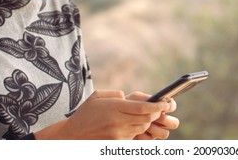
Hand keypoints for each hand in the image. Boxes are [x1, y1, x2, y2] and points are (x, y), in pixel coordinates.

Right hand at [35, 90, 169, 139]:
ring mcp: (118, 134)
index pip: (143, 107)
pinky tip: (131, 125)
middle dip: (155, 113)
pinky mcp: (117, 144)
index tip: (166, 103)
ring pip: (142, 128)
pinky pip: (133, 136)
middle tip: (159, 108)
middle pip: (146, 118)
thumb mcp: (97, 97)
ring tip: (145, 115)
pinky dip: (136, 130)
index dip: (158, 105)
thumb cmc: (85, 114)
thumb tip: (127, 96)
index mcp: (114, 107)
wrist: (72, 136)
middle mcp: (118, 121)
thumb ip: (114, 94)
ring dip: (146, 122)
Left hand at [126, 92, 179, 139]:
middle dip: (166, 120)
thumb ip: (146, 98)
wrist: (116, 116)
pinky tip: (136, 132)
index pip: (172, 106)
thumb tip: (159, 101)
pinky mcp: (147, 139)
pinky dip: (144, 136)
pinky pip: (151, 140)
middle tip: (157, 117)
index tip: (164, 107)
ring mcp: (155, 130)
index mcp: (159, 107)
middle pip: (174, 123)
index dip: (170, 106)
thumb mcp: (135, 98)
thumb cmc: (126, 104)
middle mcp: (160, 119)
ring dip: (155, 129)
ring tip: (145, 125)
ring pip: (164, 133)